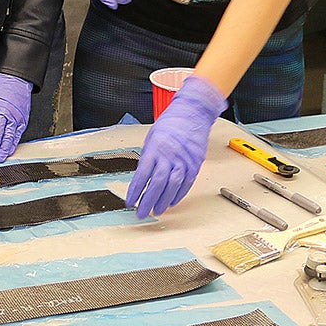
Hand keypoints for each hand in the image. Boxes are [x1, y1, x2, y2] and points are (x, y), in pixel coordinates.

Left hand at [125, 74, 226, 217]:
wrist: (192, 113)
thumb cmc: (170, 124)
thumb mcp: (152, 138)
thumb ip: (148, 158)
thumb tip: (142, 180)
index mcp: (154, 148)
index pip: (142, 175)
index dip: (135, 191)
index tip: (130, 202)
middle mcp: (169, 155)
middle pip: (157, 183)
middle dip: (148, 201)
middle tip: (142, 212)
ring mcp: (184, 160)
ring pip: (173, 186)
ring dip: (164, 201)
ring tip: (157, 210)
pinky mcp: (195, 163)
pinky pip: (187, 183)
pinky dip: (179, 195)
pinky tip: (172, 201)